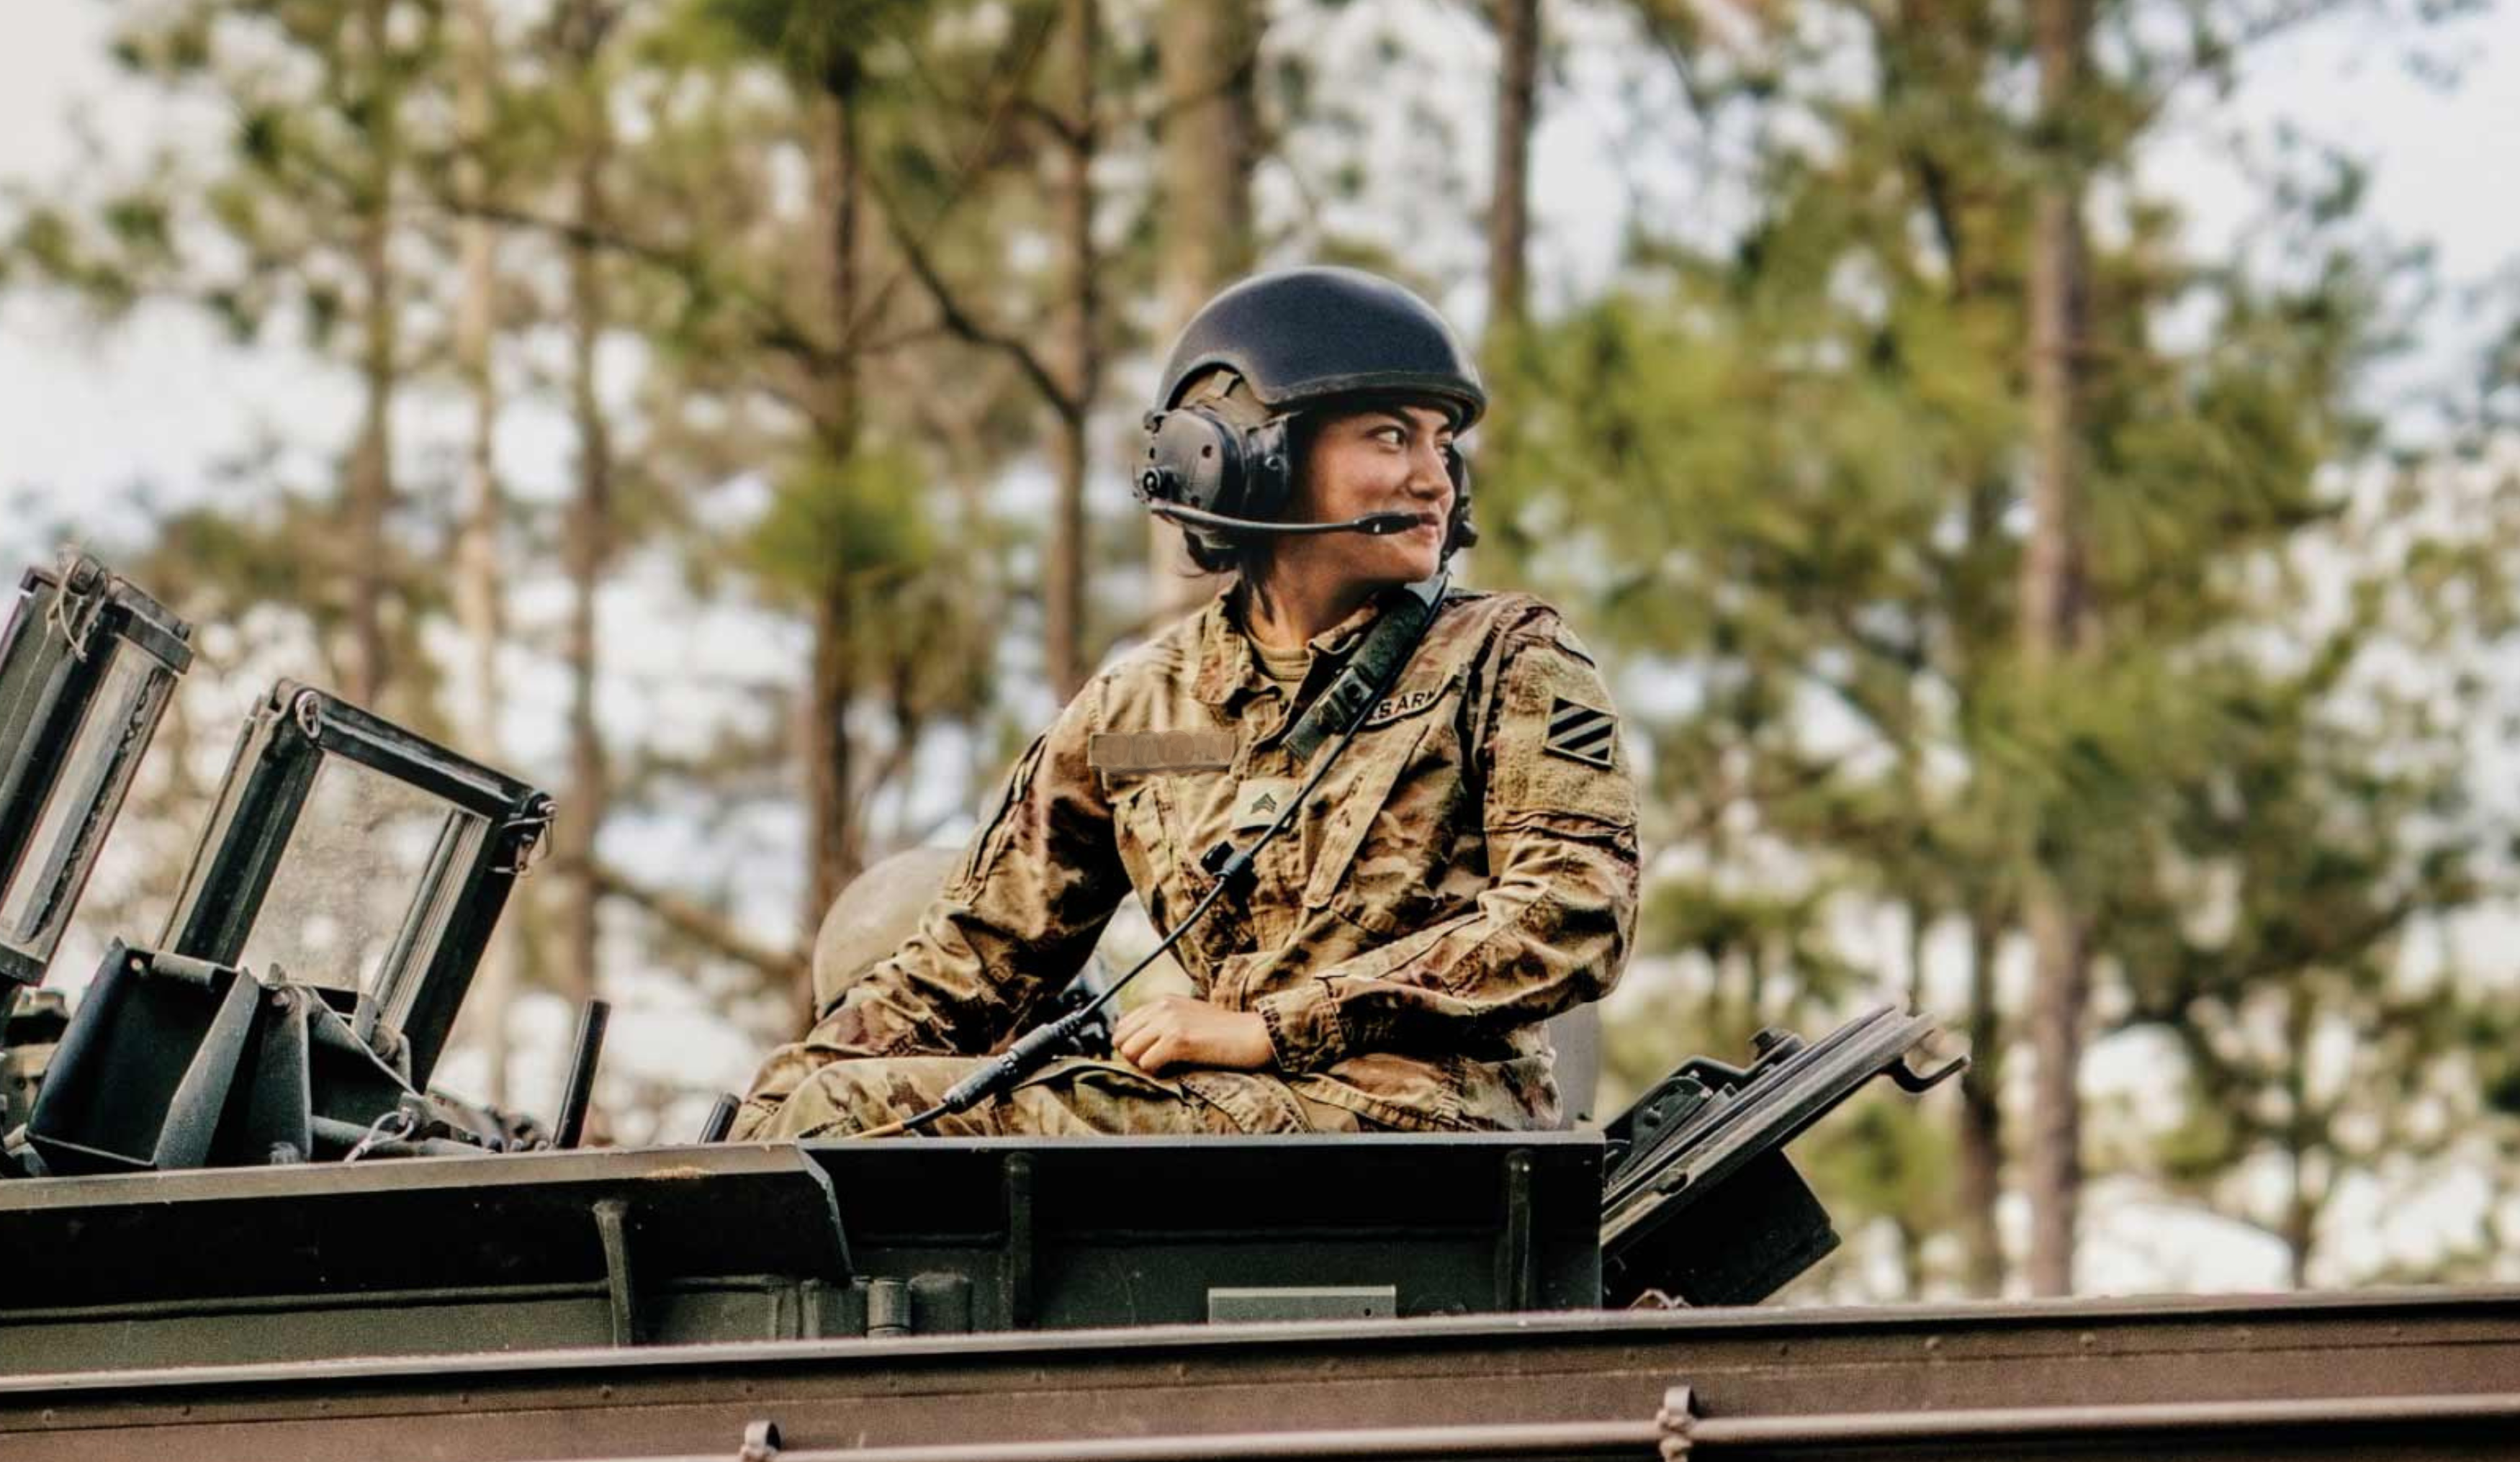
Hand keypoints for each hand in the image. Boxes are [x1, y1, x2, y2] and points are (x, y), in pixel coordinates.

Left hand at [1114, 996, 1272, 1075]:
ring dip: (1144, 1066)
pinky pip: (1147, 1064)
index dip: (1133, 1046)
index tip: (1152, 1057)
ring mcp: (1170, 1021)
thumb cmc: (1227, 1034)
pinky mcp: (1178, 1040)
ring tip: (1168, 1068)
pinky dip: (1157, 1073)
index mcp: (1164, 1001)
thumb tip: (1137, 1048)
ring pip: (1129, 1052)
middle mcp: (1163, 1006)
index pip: (1123, 1026)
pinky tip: (1176, 1070)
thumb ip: (1165, 1026)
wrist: (1256, 1035)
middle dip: (1134, 1057)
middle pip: (1120, 1039)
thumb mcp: (1191, 1020)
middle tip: (1158, 1066)